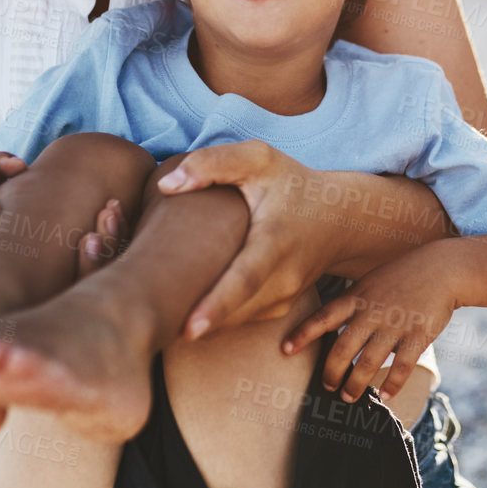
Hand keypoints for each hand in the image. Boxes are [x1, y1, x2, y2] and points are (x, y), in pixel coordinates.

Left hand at [156, 141, 338, 337]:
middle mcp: (285, 277)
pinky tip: (186, 303)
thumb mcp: (260, 159)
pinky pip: (239, 320)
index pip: (246, 278)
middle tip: (146, 324)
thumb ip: (214, 163)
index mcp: (276, 240)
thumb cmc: (292, 184)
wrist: (340, 218)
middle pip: (233, 309)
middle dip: (192, 319)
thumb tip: (166, 186)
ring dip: (199, 320)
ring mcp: (285, 297)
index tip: (189, 328)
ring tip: (157, 315)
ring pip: (233, 320)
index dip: (217, 304)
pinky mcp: (278, 307)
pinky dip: (213, 317)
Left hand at [281, 253, 458, 402]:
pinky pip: (402, 367)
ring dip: (357, 384)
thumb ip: (350, 304)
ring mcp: (395, 324)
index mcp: (357, 297)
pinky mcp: (417, 335)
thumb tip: (326, 327)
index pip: (323, 317)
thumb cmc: (401, 277)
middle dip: (332, 372)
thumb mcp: (370, 282)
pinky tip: (385, 395)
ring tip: (350, 396)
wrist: (442, 269)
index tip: (284, 350)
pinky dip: (392, 385)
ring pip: (369, 362)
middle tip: (328, 386)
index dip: (302, 334)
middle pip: (343, 348)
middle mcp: (372, 311)